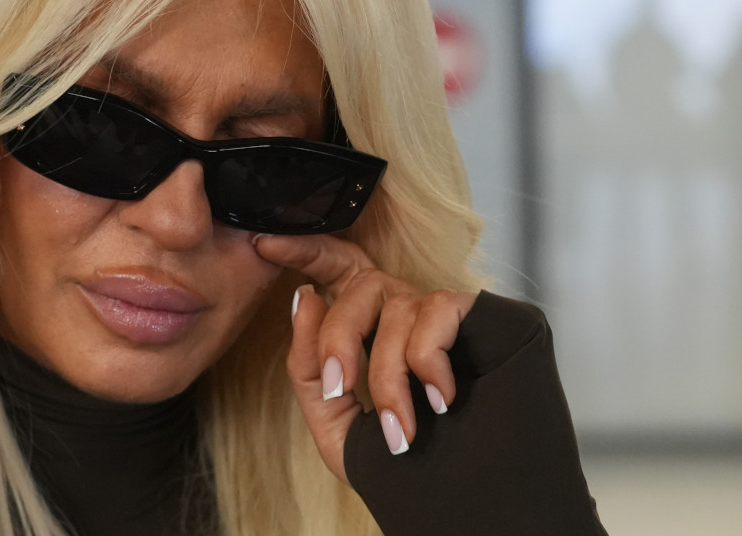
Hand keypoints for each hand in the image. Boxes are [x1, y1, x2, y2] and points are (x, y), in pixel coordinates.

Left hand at [253, 233, 478, 483]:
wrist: (461, 497)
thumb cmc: (397, 462)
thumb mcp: (334, 420)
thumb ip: (308, 366)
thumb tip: (304, 297)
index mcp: (365, 327)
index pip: (336, 267)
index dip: (307, 248)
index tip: (266, 243)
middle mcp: (400, 309)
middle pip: (358, 288)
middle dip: (339, 339)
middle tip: (338, 390)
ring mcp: (437, 311)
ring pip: (398, 309)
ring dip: (390, 377)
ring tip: (399, 428)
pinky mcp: (475, 315)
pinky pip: (438, 312)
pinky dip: (429, 361)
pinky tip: (439, 400)